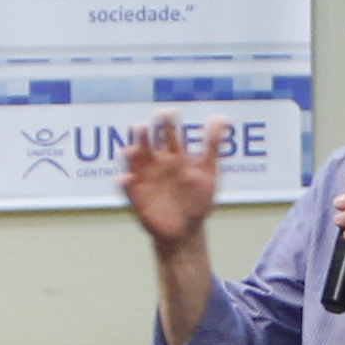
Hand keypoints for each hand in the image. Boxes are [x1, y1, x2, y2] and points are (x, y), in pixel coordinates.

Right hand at [119, 115, 219, 253]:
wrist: (186, 232)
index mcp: (174, 155)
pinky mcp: (135, 196)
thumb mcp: (208, 173)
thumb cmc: (198, 201)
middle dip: (143, 134)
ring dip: (130, 153)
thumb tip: (221, 117)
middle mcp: (156, 163)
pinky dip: (123, 182)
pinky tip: (125, 179)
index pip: (168, 133)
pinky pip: (126, 187)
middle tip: (143, 126)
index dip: (167, 122)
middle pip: (146, 142)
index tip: (168, 113)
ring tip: (132, 150)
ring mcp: (144, 178)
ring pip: (133, 160)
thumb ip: (212, 146)